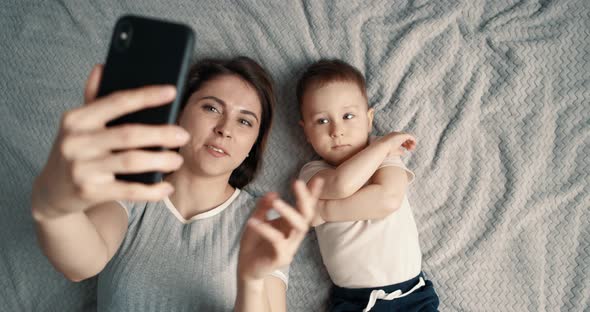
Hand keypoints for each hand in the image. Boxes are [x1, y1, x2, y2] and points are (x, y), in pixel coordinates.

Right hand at [32, 64, 189, 218]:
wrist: (53, 192)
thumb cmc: (77, 151)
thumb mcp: (79, 126)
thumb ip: (93, 99)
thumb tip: (102, 67)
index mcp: (76, 119)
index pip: (116, 102)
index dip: (146, 95)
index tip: (172, 91)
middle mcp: (76, 141)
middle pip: (128, 134)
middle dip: (160, 134)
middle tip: (183, 135)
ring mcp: (81, 168)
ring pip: (131, 161)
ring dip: (160, 161)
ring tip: (177, 160)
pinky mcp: (89, 191)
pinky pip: (128, 190)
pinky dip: (151, 190)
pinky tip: (166, 188)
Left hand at [237, 178, 323, 281]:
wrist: (246, 267)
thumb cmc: (254, 243)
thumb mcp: (257, 219)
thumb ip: (264, 206)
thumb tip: (273, 193)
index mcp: (291, 225)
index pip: (305, 208)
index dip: (312, 194)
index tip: (318, 178)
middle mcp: (294, 235)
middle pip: (307, 216)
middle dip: (304, 198)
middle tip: (297, 182)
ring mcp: (290, 247)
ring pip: (299, 228)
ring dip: (289, 212)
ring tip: (275, 201)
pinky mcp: (281, 257)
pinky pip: (277, 240)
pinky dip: (265, 229)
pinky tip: (252, 221)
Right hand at [380, 132, 415, 156]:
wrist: (382, 147)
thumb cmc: (386, 151)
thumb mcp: (393, 151)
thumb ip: (399, 151)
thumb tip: (404, 153)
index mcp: (392, 138)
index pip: (400, 140)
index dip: (405, 144)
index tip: (407, 150)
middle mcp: (395, 135)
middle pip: (404, 138)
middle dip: (408, 144)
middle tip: (410, 149)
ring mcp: (398, 134)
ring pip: (408, 137)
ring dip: (411, 142)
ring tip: (412, 148)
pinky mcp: (402, 135)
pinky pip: (410, 136)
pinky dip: (413, 140)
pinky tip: (414, 145)